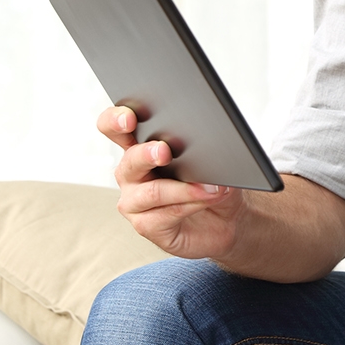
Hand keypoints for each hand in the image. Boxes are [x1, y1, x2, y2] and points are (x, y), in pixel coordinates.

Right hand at [101, 106, 249, 259]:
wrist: (228, 219)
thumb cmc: (214, 183)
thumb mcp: (215, 160)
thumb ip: (206, 150)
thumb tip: (209, 149)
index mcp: (140, 146)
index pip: (116, 127)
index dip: (115, 120)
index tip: (129, 119)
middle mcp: (132, 174)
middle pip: (130, 161)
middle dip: (147, 154)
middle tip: (164, 151)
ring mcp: (135, 202)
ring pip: (151, 192)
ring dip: (183, 189)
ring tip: (209, 186)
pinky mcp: (146, 226)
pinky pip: (164, 215)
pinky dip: (190, 205)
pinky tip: (207, 199)